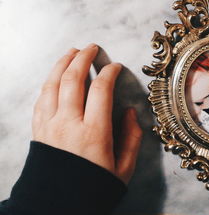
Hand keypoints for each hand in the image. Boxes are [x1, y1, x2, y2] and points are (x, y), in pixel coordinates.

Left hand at [32, 43, 141, 184]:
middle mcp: (69, 124)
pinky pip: (41, 98)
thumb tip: (129, 112)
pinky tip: (55, 76)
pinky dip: (49, 82)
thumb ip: (131, 138)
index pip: (101, 90)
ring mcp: (50, 125)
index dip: (109, 73)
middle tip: (91, 47)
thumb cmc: (92, 187)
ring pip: (53, 84)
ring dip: (62, 64)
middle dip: (83, 58)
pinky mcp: (38, 130)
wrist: (56, 205)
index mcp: (93, 133)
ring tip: (71, 52)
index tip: (115, 66)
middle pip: (73, 79)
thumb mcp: (123, 169)